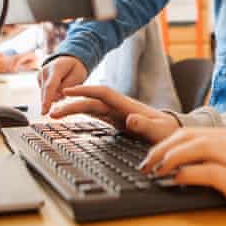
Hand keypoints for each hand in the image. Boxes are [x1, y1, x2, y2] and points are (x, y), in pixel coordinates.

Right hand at [37, 56, 88, 114]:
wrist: (69, 60)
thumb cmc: (75, 69)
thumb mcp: (78, 76)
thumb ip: (67, 87)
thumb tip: (55, 99)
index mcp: (56, 67)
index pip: (50, 86)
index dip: (47, 100)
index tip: (44, 112)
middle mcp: (45, 70)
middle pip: (46, 92)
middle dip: (54, 99)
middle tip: (66, 91)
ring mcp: (40, 74)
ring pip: (46, 94)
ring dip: (56, 94)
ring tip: (64, 83)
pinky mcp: (38, 80)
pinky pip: (46, 93)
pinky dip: (53, 93)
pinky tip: (59, 85)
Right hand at [49, 85, 179, 142]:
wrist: (172, 134)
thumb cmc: (167, 132)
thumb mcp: (158, 131)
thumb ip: (145, 125)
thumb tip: (131, 119)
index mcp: (128, 105)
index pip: (103, 94)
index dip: (85, 91)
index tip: (68, 91)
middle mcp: (120, 107)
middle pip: (92, 102)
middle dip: (72, 104)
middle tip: (52, 111)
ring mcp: (117, 113)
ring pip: (91, 108)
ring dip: (73, 109)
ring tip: (55, 115)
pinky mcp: (116, 121)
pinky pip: (95, 115)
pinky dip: (81, 114)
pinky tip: (70, 116)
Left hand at [139, 128, 225, 223]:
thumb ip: (203, 159)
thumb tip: (170, 164)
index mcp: (225, 137)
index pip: (187, 132)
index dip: (163, 144)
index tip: (148, 158)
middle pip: (188, 137)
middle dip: (162, 150)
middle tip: (146, 165)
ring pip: (198, 147)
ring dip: (172, 158)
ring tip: (157, 170)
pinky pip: (210, 171)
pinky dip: (190, 173)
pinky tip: (177, 179)